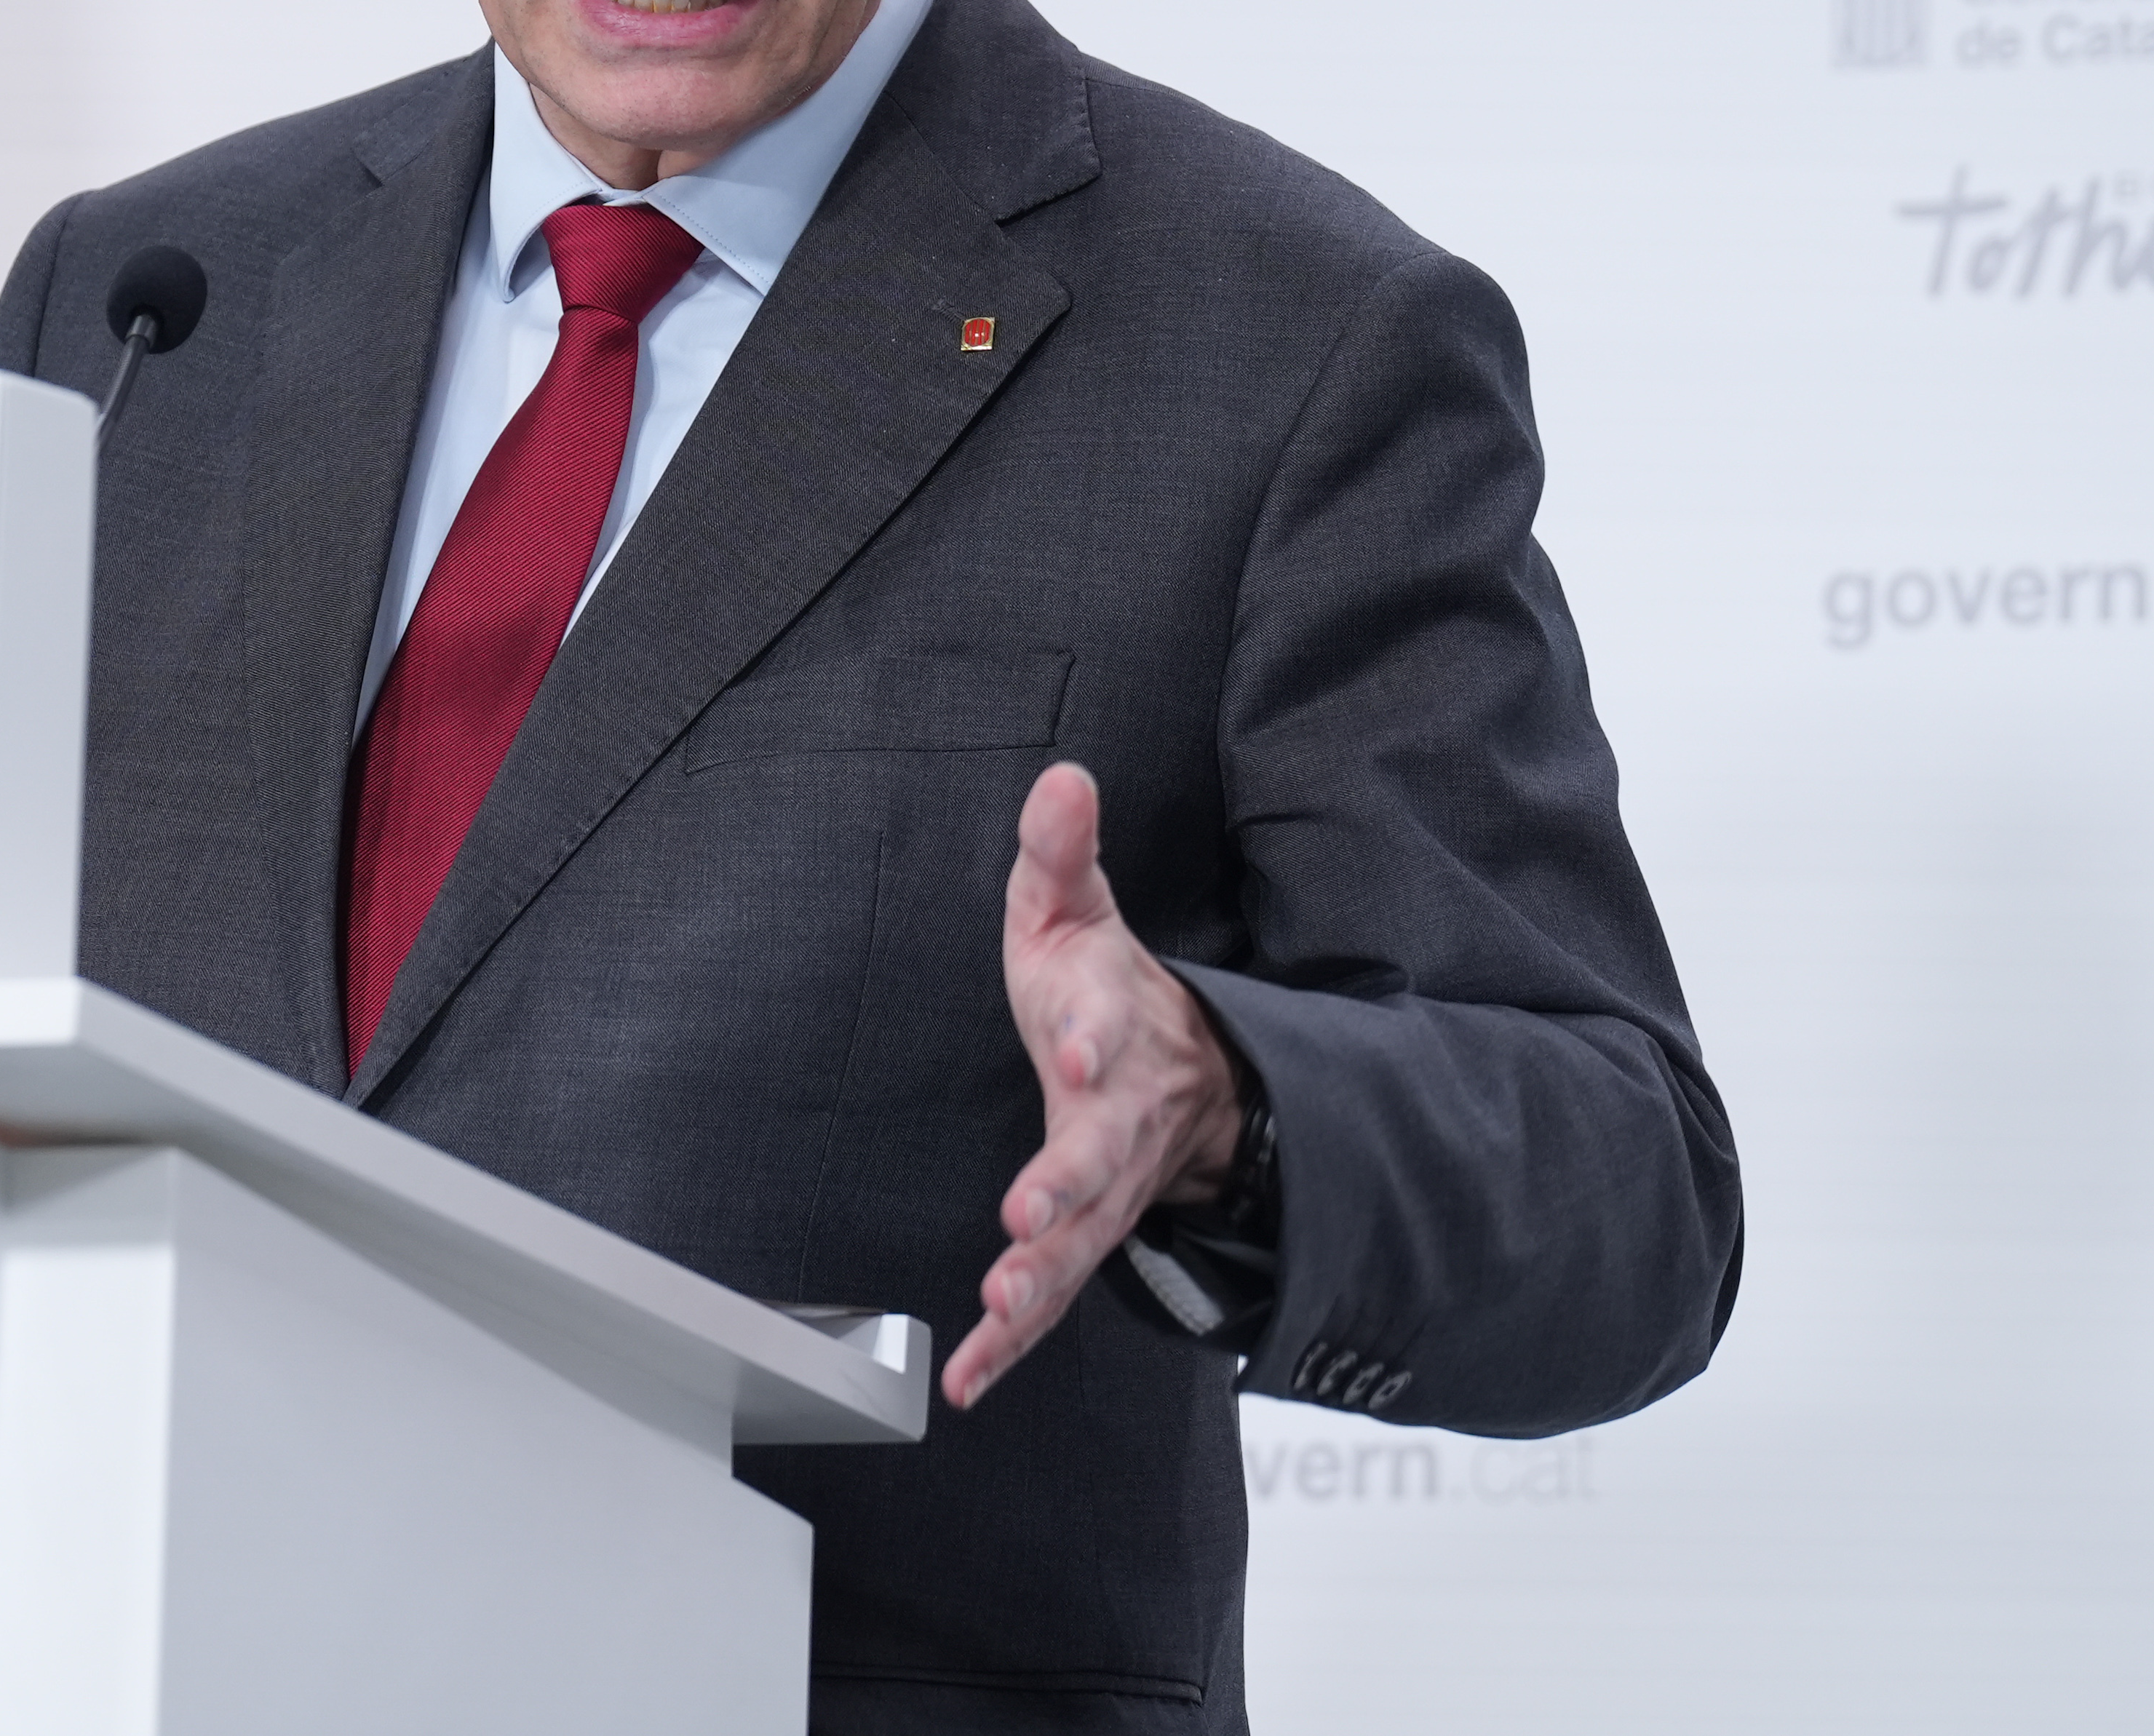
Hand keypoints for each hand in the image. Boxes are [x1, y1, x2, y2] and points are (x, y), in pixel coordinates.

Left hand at [947, 759, 1241, 1410]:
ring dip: (1042, 1276)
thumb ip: (1060, 852)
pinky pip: (1052, 1299)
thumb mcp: (1076, 911)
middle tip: (1029, 1213)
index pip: (1106, 1029)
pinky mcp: (1082, 1240)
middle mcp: (1118, 1119)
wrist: (1184, 1073)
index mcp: (1112, 1030)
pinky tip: (970, 1377)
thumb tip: (1060, 776)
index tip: (1074, 1051)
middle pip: (1099, 1155)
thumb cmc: (1103, 989)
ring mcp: (1107, 1189)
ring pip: (1083, 1240)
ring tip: (1002, 1303)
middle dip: (1067, 1183)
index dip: (1092, 1039)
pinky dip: (1013, 1343)